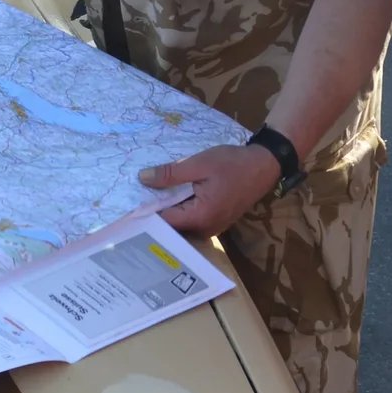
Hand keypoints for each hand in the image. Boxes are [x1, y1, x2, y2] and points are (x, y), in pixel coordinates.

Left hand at [140, 143, 281, 238]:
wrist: (263, 166)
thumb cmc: (232, 164)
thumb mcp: (198, 164)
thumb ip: (170, 174)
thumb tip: (142, 179)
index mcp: (200, 217)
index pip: (164, 222)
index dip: (145, 212)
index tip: (128, 203)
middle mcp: (205, 229)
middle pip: (171, 227)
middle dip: (154, 213)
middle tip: (132, 199)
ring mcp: (211, 228)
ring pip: (181, 224)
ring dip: (167, 210)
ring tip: (147, 196)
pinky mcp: (214, 222)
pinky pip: (191, 219)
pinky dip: (180, 209)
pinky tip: (169, 197)